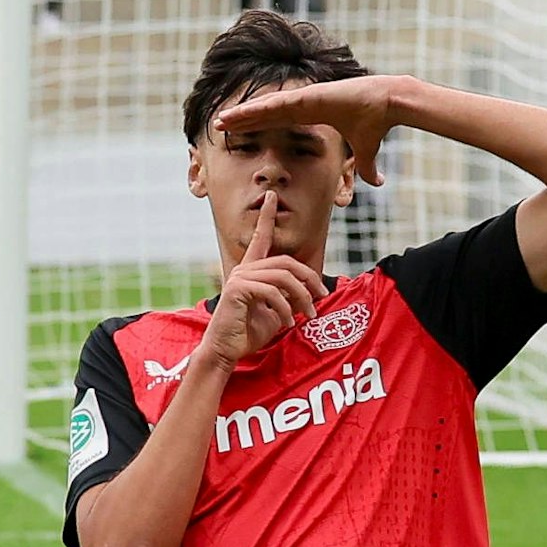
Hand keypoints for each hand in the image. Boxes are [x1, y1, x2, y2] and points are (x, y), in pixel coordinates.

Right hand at [200, 191, 327, 364]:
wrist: (226, 351)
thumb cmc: (247, 333)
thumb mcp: (275, 313)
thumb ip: (288, 298)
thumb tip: (308, 293)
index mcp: (250, 270)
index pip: (261, 238)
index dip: (266, 216)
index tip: (272, 196)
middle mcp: (244, 269)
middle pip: (286, 263)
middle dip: (309, 279)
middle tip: (321, 298)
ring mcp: (239, 277)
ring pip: (283, 277)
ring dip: (301, 298)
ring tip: (309, 315)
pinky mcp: (238, 290)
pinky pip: (272, 292)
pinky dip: (286, 309)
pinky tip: (289, 324)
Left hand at [215, 74, 408, 187]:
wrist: (389, 104)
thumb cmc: (377, 124)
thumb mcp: (367, 154)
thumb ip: (367, 168)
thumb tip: (378, 183)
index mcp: (312, 114)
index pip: (277, 121)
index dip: (258, 126)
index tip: (240, 133)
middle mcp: (303, 104)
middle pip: (265, 113)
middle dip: (242, 120)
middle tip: (220, 127)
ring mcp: (303, 98)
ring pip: (265, 108)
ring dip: (242, 115)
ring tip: (221, 122)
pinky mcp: (307, 96)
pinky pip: (277, 104)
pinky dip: (257, 109)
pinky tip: (239, 114)